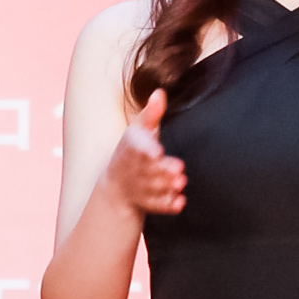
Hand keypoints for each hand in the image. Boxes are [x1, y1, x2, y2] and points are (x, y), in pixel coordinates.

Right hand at [104, 90, 186, 218]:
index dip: (147, 150)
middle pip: (147, 170)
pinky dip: (168, 206)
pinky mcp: (148, 203)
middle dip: (162, 170)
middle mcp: (133, 169)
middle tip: (179, 168)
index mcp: (131, 148)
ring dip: (166, 186)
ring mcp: (140, 187)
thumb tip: (159, 92)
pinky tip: (180, 203)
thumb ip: (151, 113)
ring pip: (152, 188)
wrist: (117, 184)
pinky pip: (156, 205)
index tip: (158, 151)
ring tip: (181, 182)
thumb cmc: (133, 149)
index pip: (137, 149)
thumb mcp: (139, 129)